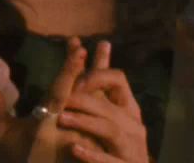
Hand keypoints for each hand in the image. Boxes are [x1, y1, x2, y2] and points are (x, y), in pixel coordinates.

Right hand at [0, 37, 96, 162]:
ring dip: (103, 80)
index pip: (60, 92)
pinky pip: (102, 119)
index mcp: (46, 124)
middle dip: (93, 68)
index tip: (80, 49)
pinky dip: (106, 98)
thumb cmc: (16, 158)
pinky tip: (112, 81)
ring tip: (107, 54)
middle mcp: (68, 130)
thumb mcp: (0, 137)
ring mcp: (83, 139)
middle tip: (102, 44)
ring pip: (98, 105)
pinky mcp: (91, 146)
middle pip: (86, 93)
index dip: (70, 70)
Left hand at [58, 42, 148, 162]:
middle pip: (109, 105)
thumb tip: (103, 42)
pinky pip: (111, 161)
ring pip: (111, 129)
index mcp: (128, 107)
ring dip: (85, 122)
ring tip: (62, 119)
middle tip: (60, 99)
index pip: (117, 79)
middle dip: (84, 99)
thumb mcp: (112, 109)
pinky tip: (75, 149)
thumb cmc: (120, 140)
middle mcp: (133, 124)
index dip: (96, 75)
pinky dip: (93, 155)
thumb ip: (103, 80)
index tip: (74, 79)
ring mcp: (132, 147)